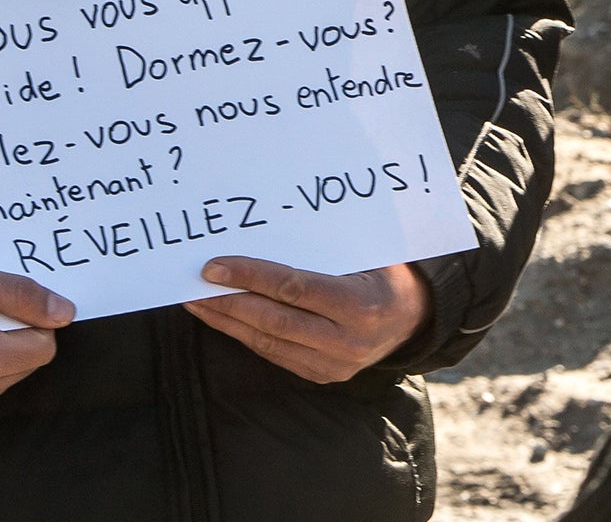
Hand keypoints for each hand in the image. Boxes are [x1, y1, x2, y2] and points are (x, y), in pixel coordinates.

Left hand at [184, 258, 429, 381]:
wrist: (416, 317)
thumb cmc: (386, 272)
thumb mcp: (365, 253)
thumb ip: (322, 251)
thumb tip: (262, 234)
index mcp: (360, 304)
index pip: (293, 289)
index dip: (250, 277)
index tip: (215, 266)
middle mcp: (347, 341)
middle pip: (274, 320)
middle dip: (229, 302)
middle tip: (195, 284)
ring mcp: (334, 365)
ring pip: (269, 342)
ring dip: (228, 322)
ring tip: (198, 302)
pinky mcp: (322, 375)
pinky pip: (276, 354)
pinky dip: (247, 336)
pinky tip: (226, 319)